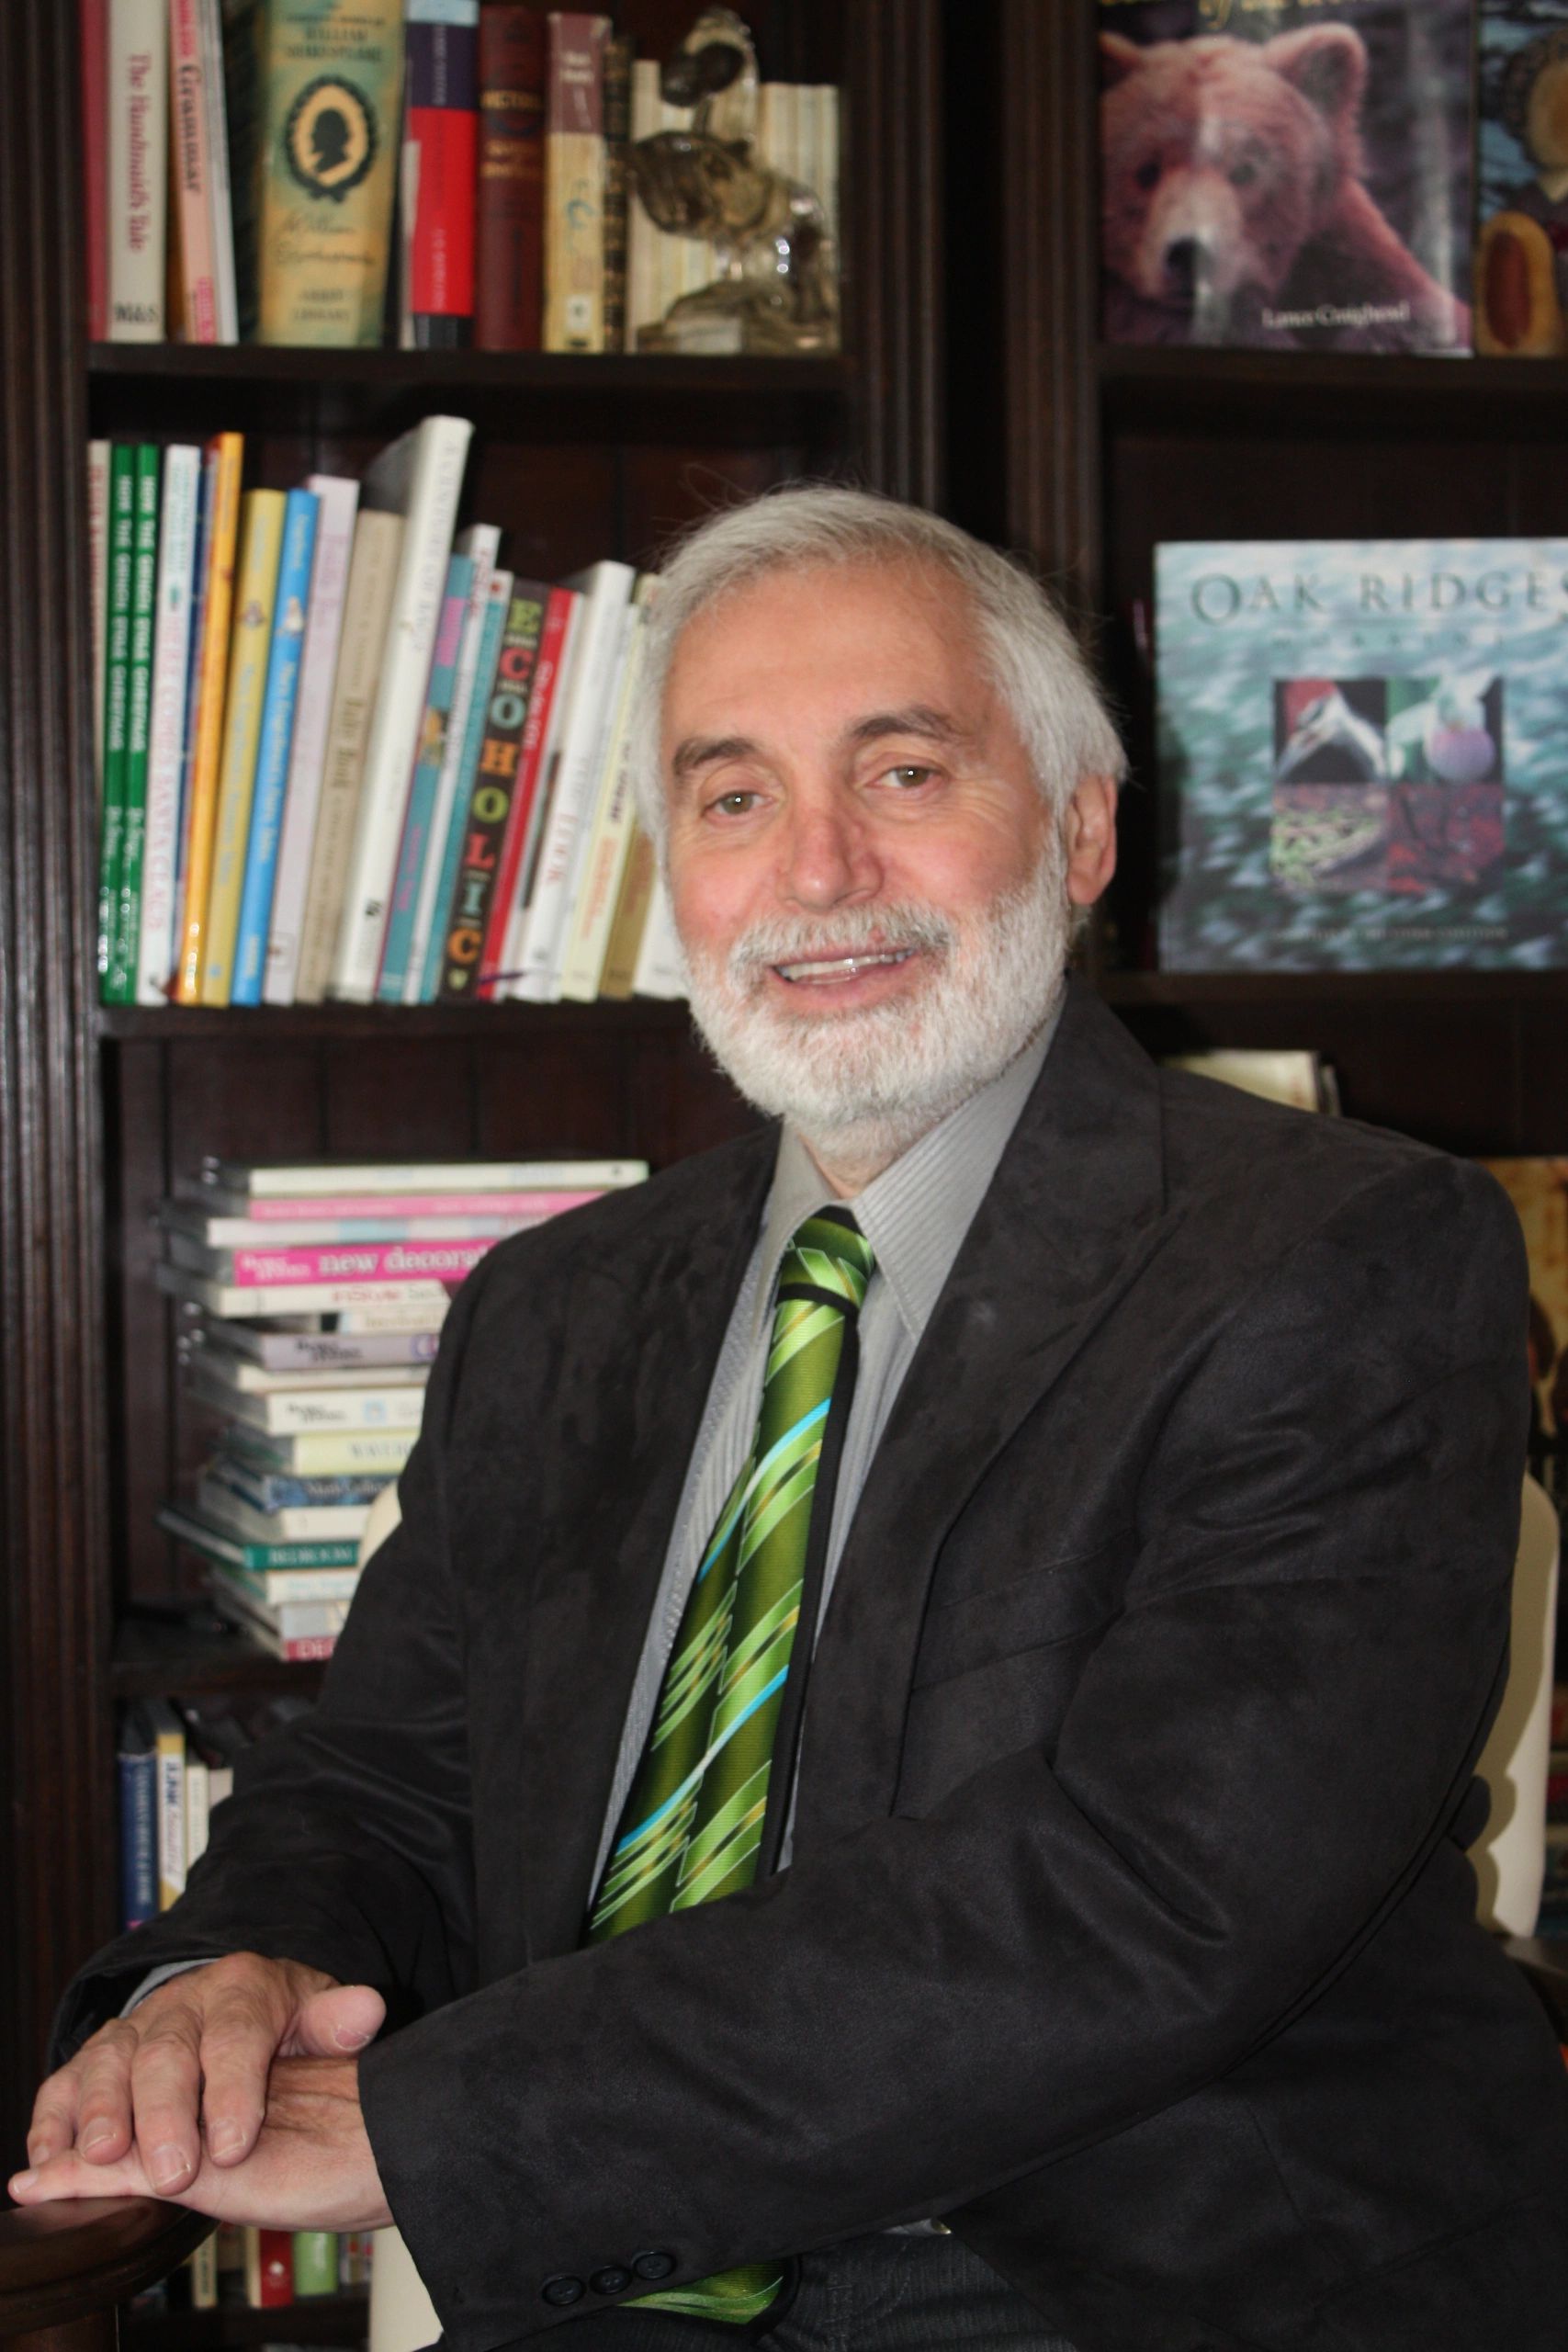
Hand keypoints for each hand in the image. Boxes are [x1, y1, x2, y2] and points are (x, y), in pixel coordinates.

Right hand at [16, 1952, 384, 2195]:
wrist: (227, 1999)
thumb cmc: (275, 2022)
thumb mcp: (314, 2012)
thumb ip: (337, 2021)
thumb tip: (369, 2010)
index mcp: (241, 1988)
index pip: (236, 2035)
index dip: (233, 2091)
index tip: (236, 2145)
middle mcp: (180, 2003)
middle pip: (167, 2052)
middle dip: (166, 2113)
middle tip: (174, 2169)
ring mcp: (132, 2028)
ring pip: (110, 2061)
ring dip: (105, 2110)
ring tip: (106, 2157)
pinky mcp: (94, 2057)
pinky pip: (65, 2081)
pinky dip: (55, 2116)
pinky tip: (51, 2156)